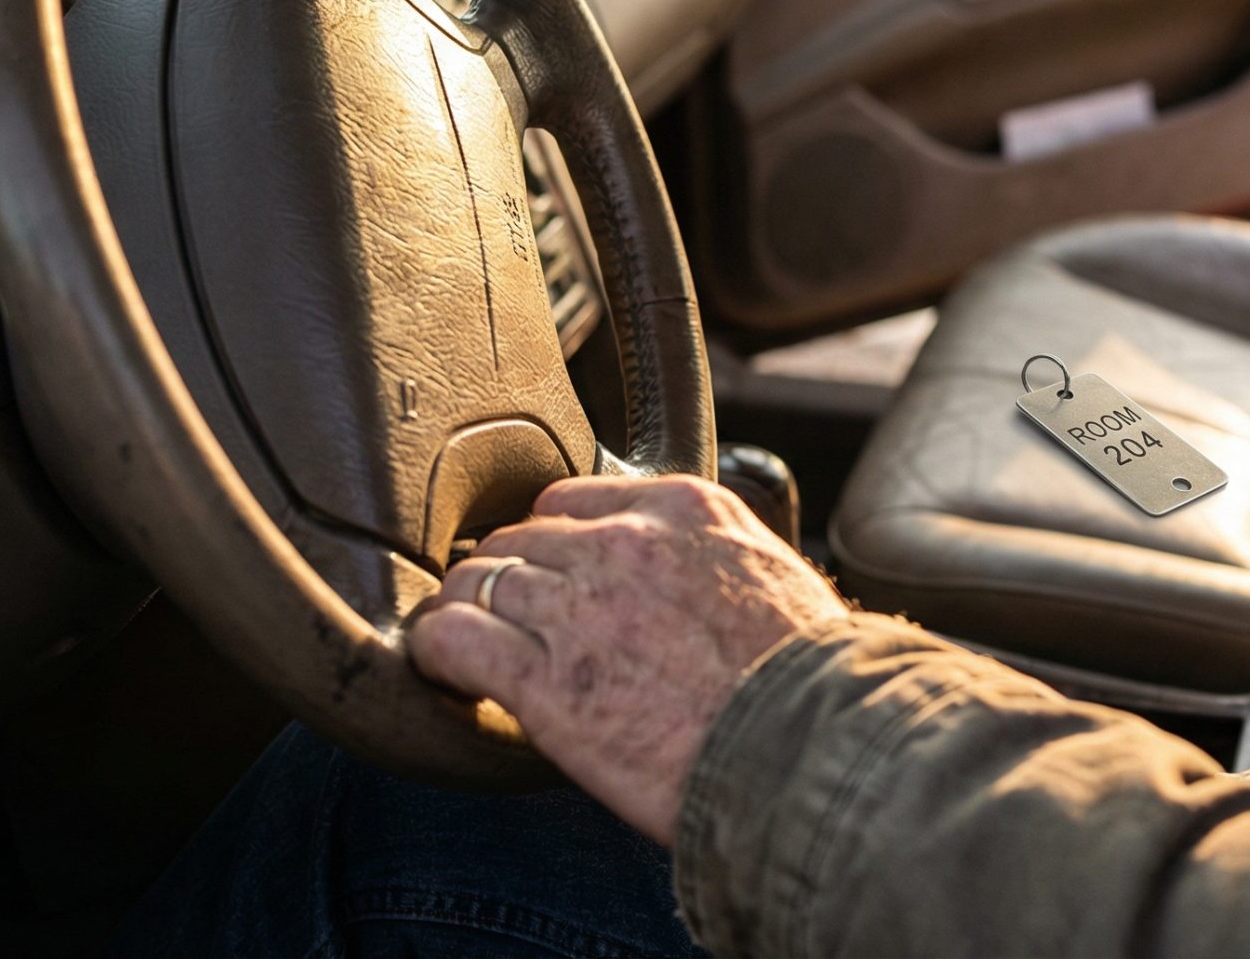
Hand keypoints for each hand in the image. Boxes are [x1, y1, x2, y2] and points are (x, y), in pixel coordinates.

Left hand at [407, 475, 850, 841]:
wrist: (811, 751)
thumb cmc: (810, 683)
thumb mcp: (776, 580)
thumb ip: (716, 558)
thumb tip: (694, 579)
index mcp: (684, 510)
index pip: (572, 499)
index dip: (552, 542)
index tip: (550, 576)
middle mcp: (623, 544)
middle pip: (519, 537)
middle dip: (507, 578)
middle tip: (508, 623)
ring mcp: (579, 609)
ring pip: (478, 580)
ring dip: (467, 613)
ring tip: (467, 649)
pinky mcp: (545, 682)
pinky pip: (453, 637)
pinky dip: (438, 650)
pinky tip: (445, 669)